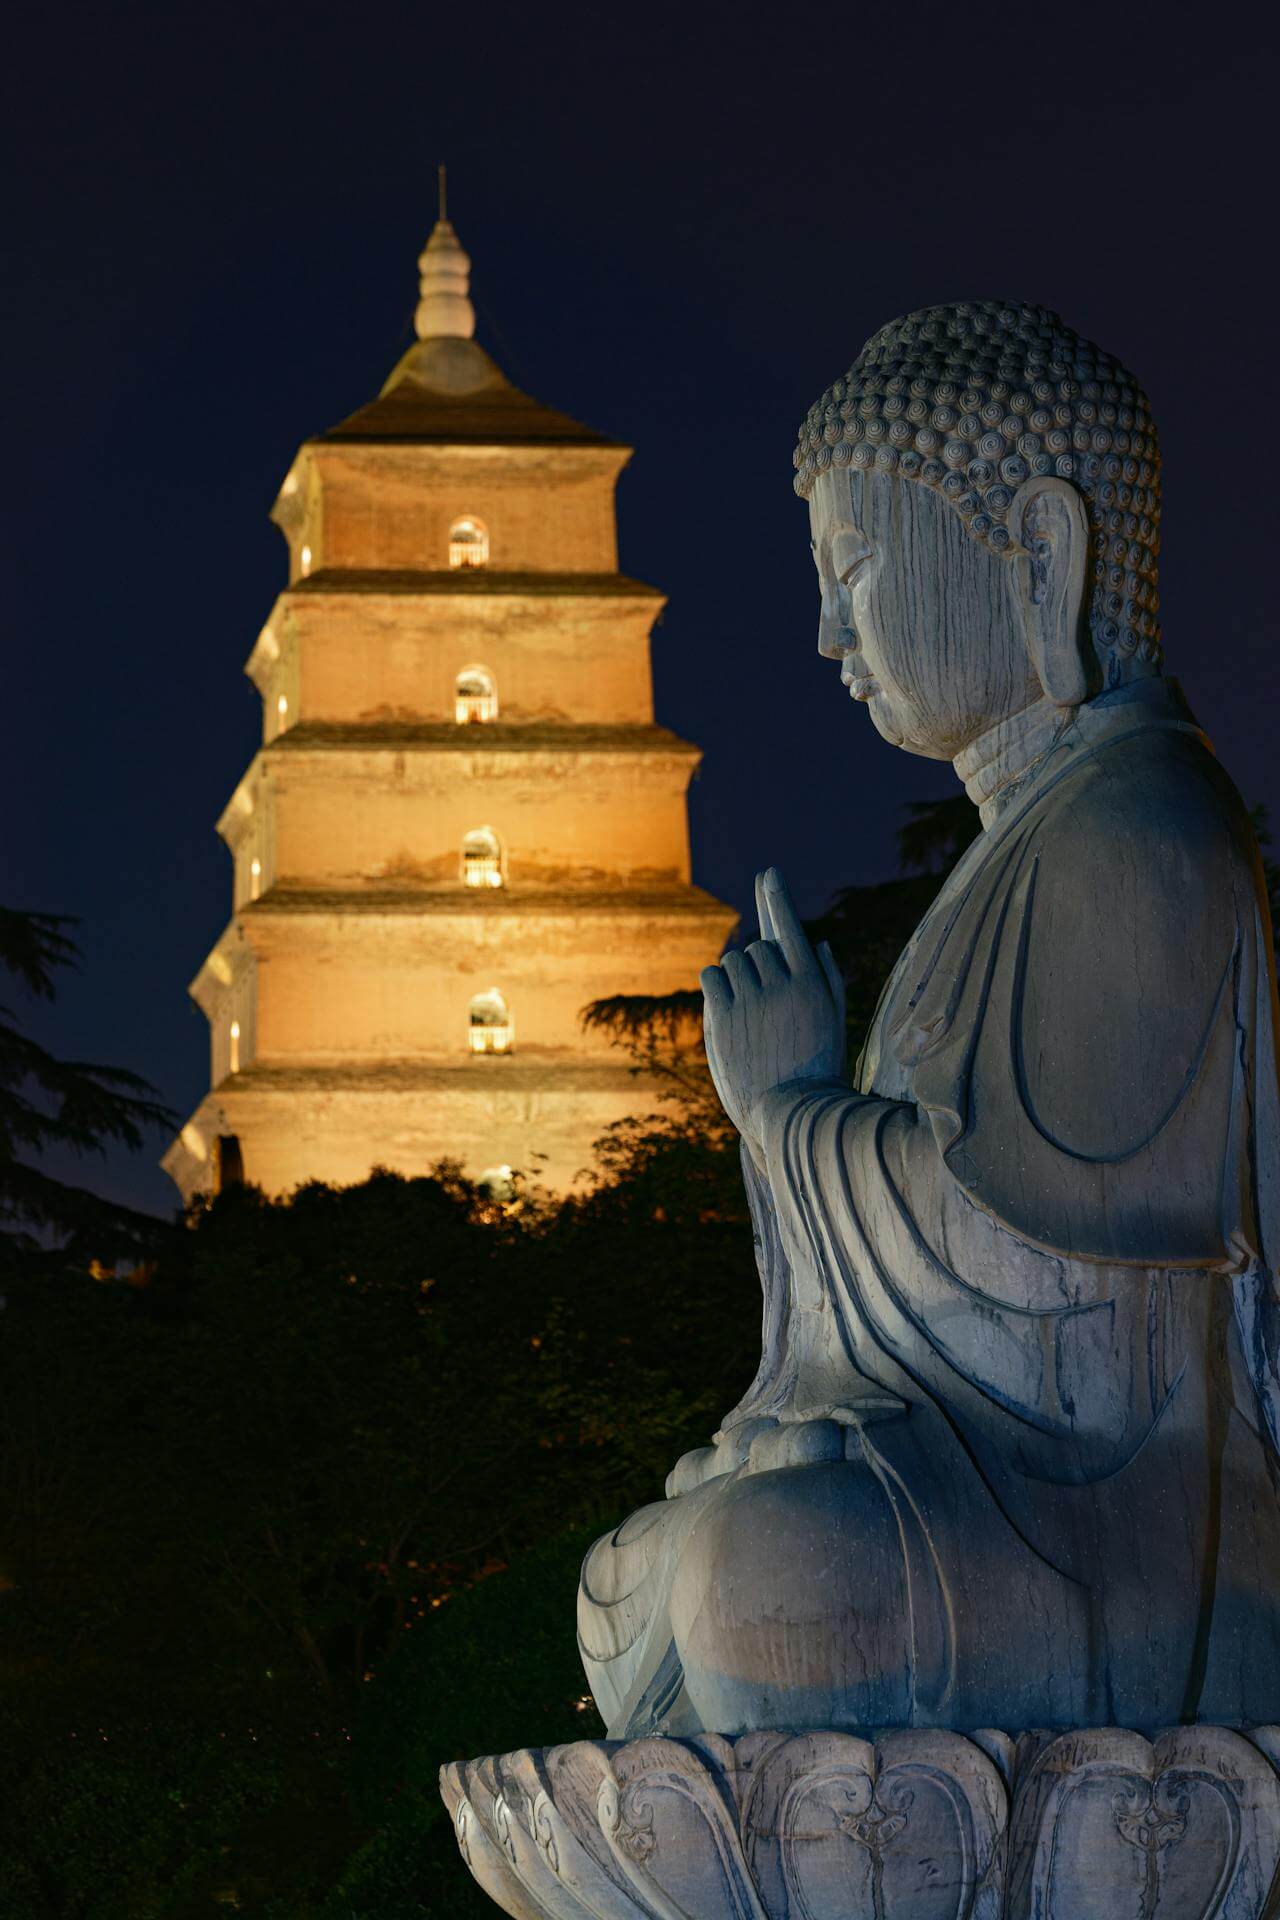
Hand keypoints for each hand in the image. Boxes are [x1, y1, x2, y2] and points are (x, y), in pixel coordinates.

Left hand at [700, 867, 846, 1148]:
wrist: (791, 1114)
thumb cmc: (817, 1068)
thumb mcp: (833, 1023)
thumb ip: (828, 980)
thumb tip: (820, 943)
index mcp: (814, 984)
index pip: (791, 929)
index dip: (777, 898)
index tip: (769, 873)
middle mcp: (785, 985)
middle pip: (756, 948)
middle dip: (755, 967)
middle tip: (762, 1004)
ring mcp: (754, 1000)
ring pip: (733, 961)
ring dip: (734, 978)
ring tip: (747, 1015)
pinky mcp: (725, 1017)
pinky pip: (710, 977)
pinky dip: (714, 986)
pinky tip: (726, 1010)